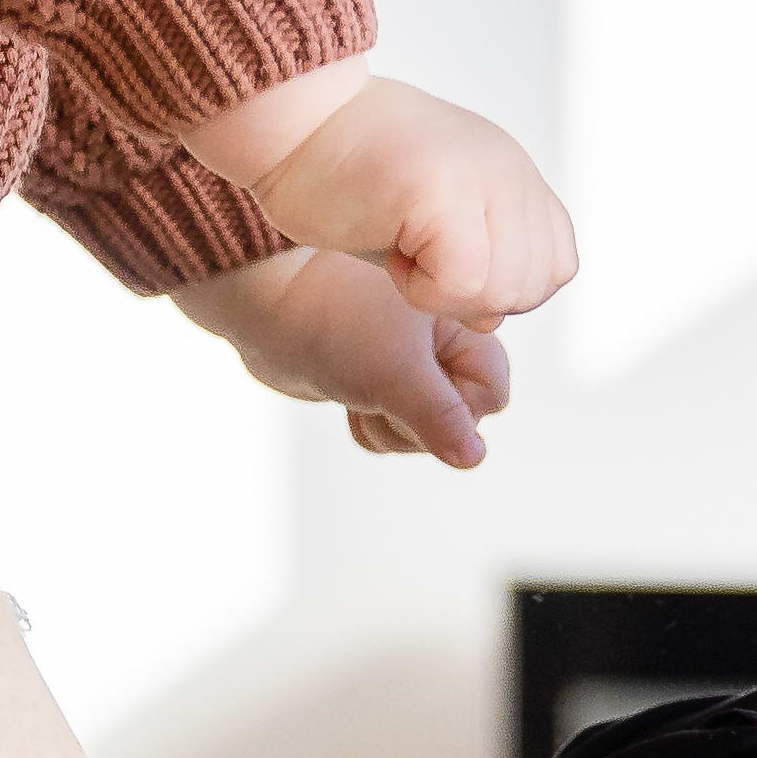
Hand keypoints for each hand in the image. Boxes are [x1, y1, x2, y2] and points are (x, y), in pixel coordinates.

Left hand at [184, 245, 513, 465]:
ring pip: (421, 431)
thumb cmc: (331, 319)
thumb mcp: (396, 373)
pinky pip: (388, 428)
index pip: (491, 396)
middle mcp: (439, 343)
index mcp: (460, 324)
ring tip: (358, 391)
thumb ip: (442, 419)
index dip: (457, 407)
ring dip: (388, 426)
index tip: (417, 388)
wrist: (265, 300)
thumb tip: (475, 457)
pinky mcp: (373, 379)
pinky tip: (346, 397)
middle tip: (380, 392)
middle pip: (458, 420)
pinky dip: (368, 424)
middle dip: (416, 423)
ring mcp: (405, 363)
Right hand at [248, 71, 576, 331]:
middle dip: (473, 296)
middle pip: (533, 286)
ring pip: (502, 289)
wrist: (292, 122)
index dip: (501, 286)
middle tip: (416, 252)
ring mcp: (483, 176)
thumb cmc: (346, 178)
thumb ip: (479, 265)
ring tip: (400, 244)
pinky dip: (421, 289)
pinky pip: (462, 283)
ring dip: (443, 293)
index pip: (555, 265)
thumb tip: (492, 317)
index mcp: (514, 176)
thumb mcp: (432, 224)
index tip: (441, 255)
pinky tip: (389, 249)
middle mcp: (510, 172)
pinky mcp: (444, 190)